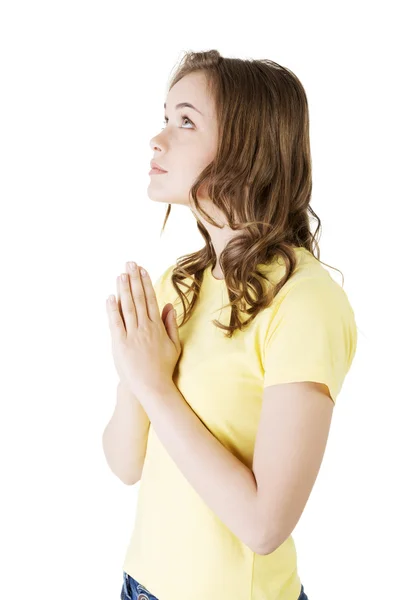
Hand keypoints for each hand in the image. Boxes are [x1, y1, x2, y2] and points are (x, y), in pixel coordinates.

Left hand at [106, 261, 180, 397]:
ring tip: (121, 274)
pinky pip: (116, 323)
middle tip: (130, 264)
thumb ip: (171, 324)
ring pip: (127, 307)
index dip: (146, 283)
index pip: (151, 299)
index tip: (142, 270)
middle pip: (139, 299)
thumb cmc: (163, 367)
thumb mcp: (174, 344)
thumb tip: (169, 306)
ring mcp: (132, 335)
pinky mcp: (120, 344)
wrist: (153, 386)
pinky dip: (113, 309)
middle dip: (134, 280)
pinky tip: (110, 297)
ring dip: (124, 289)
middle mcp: (145, 328)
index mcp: (158, 327)